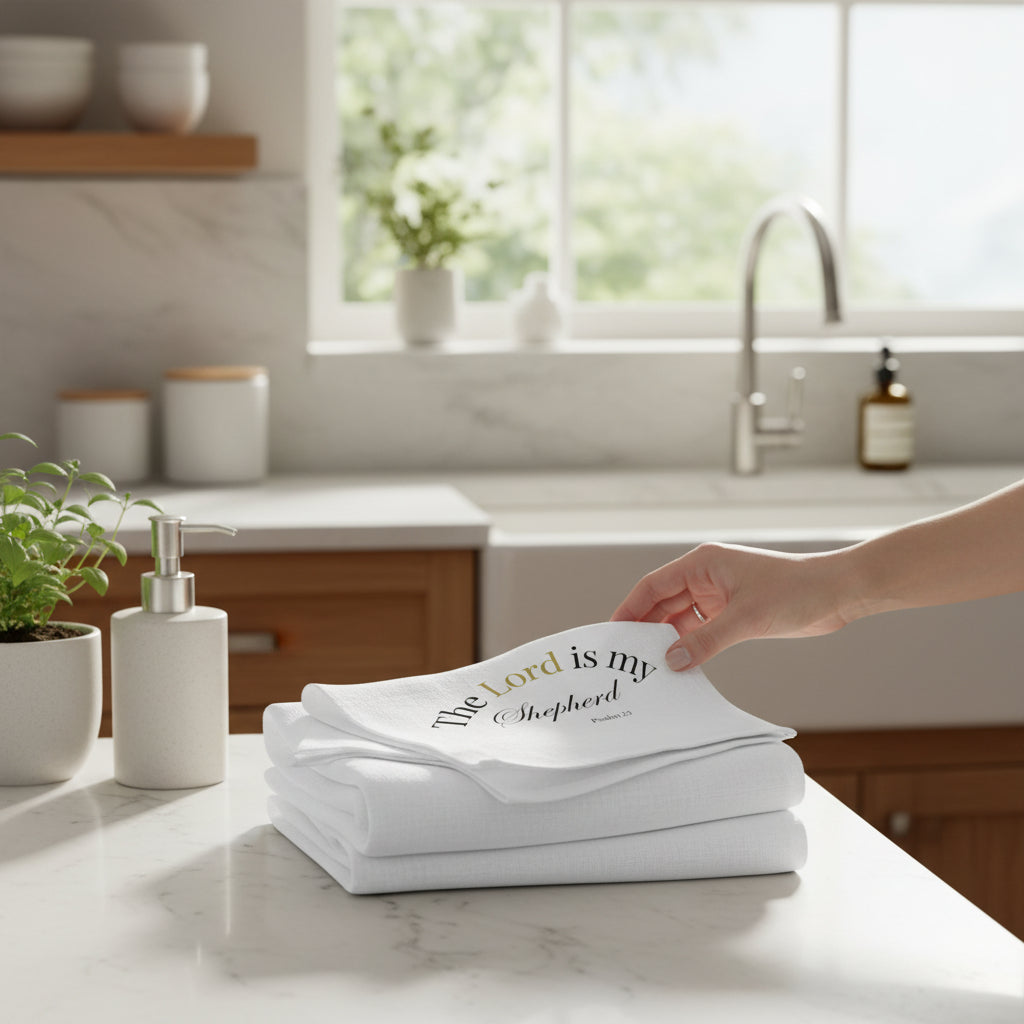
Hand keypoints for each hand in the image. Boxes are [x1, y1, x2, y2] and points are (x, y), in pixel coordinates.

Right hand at [610, 542, 850, 669]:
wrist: (838, 593)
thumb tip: (671, 661)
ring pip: (681, 618)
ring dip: (668, 640)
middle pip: (663, 603)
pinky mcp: (733, 612)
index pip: (653, 586)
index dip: (630, 608)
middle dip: (645, 628)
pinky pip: (701, 630)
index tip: (613, 633)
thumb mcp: (746, 619)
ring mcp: (719, 594)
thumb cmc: (796, 590)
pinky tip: (681, 664)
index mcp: (703, 563)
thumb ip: (705, 641)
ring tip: (650, 666)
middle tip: (626, 657)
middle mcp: (706, 576)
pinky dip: (690, 646)